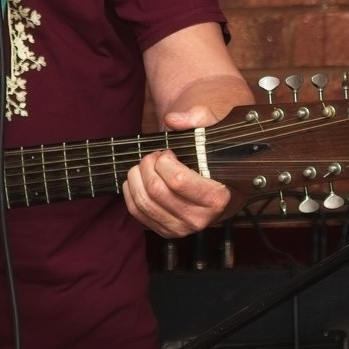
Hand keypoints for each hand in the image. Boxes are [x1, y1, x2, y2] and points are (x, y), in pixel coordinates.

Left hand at [122, 105, 235, 237]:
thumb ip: (198, 117)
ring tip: (145, 165)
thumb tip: (173, 119)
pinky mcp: (165, 231)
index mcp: (217, 198)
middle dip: (148, 165)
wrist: (218, 181)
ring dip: (136, 177)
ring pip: (143, 202)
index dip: (165, 161)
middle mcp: (200, 219)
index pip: (178, 181)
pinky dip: (131, 192)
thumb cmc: (214, 154)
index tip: (168, 152)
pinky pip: (137, 212)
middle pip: (156, 190)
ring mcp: (181, 229)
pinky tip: (138, 178)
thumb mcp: (213, 129)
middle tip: (154, 156)